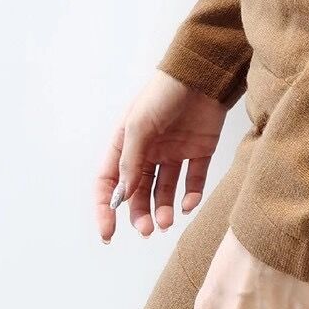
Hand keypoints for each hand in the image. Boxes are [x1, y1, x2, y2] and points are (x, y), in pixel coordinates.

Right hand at [96, 70, 227, 240]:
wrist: (203, 74)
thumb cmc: (163, 94)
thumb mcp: (139, 126)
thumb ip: (131, 161)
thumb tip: (122, 197)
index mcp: (126, 144)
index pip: (109, 182)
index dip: (105, 208)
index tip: (108, 233)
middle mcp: (149, 151)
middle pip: (138, 191)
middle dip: (139, 213)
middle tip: (146, 230)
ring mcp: (175, 152)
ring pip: (165, 190)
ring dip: (163, 209)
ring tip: (165, 223)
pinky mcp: (200, 151)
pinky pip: (194, 180)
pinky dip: (191, 195)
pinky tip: (187, 204)